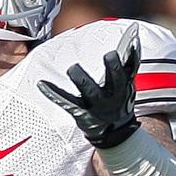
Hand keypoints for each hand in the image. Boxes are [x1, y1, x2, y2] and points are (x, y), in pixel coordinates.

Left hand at [38, 23, 140, 148]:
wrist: (115, 133)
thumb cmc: (118, 103)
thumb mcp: (127, 88)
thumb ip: (126, 69)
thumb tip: (129, 42)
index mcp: (125, 87)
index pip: (131, 69)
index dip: (133, 57)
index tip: (133, 42)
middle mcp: (112, 96)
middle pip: (115, 81)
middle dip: (113, 68)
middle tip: (110, 54)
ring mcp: (97, 106)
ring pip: (90, 92)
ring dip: (82, 79)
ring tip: (73, 68)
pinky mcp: (82, 114)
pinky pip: (66, 102)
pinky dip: (53, 93)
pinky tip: (42, 84)